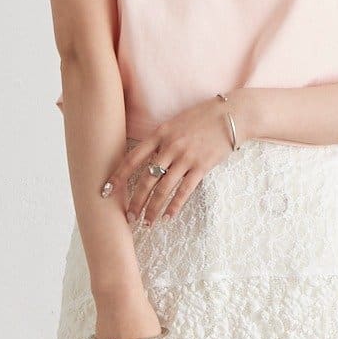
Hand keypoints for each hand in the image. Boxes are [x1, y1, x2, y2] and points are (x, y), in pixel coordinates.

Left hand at [102, 96, 239, 227]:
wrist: (231, 116)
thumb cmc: (202, 118)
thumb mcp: (175, 123)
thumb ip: (160, 140)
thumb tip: (148, 160)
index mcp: (159, 134)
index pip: (132, 158)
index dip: (118, 176)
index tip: (106, 190)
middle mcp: (170, 147)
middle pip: (146, 179)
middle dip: (135, 201)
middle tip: (129, 217)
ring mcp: (186, 157)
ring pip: (163, 189)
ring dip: (153, 208)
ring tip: (147, 222)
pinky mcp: (202, 167)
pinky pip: (185, 191)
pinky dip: (175, 206)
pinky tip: (168, 217)